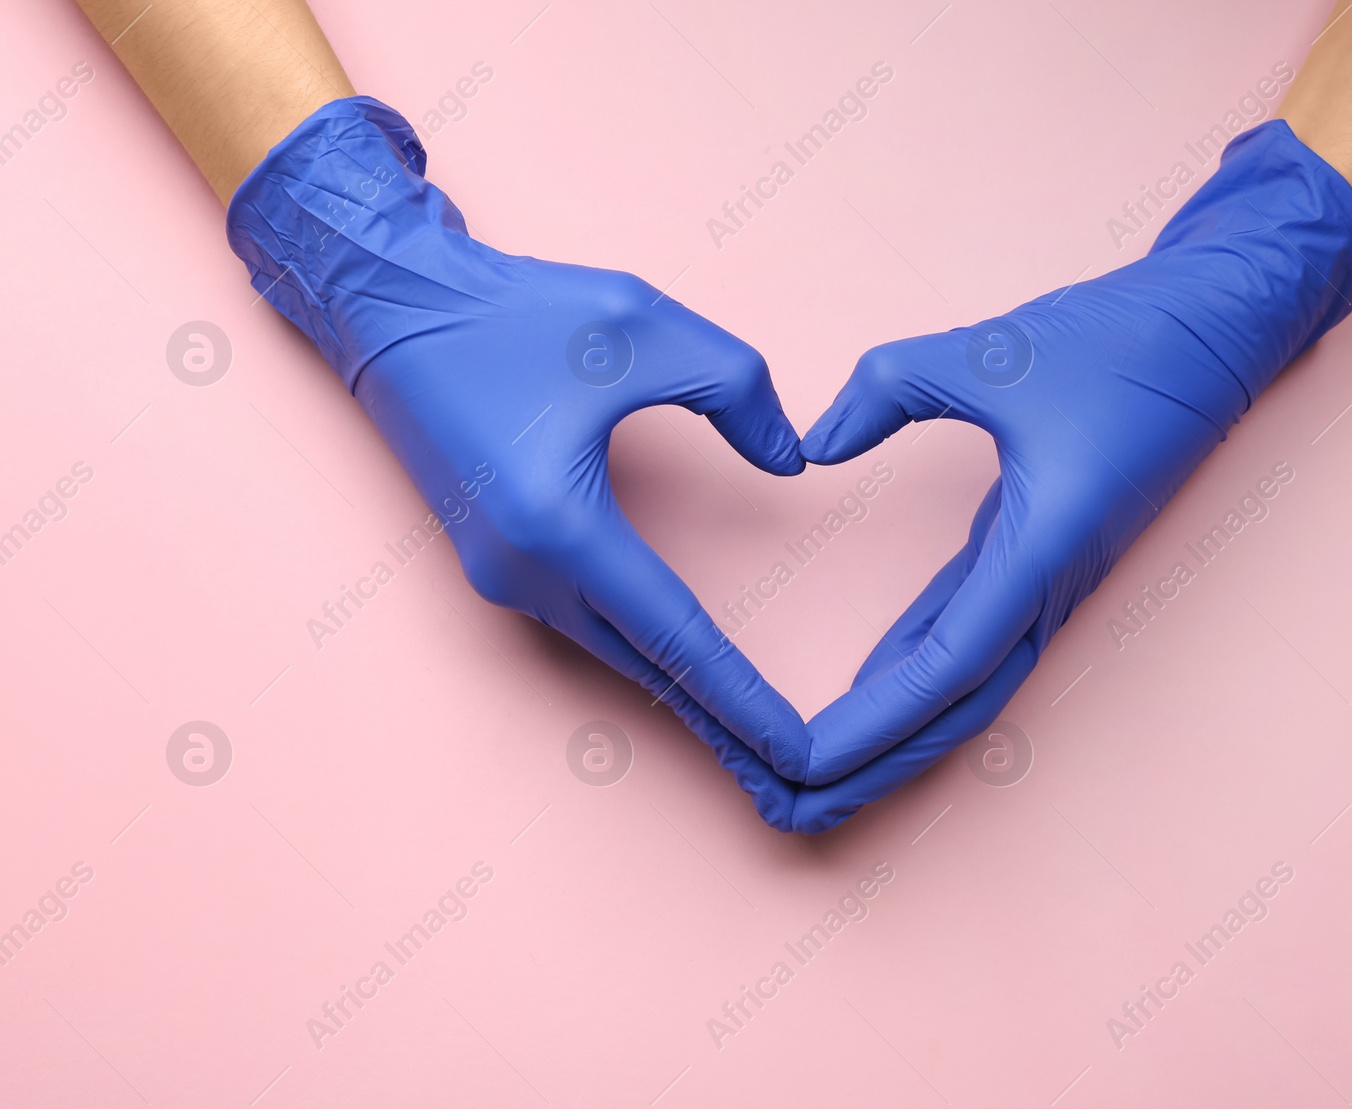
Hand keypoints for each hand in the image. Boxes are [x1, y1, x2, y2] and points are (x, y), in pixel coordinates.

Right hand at [227, 97, 813, 780]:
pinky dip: (645, 652)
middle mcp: (524, 571)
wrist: (393, 310)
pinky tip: (685, 667)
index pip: (675, 637)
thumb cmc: (511, 313)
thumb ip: (735, 388)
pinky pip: (588, 624)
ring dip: (684, 691)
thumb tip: (792, 461)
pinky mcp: (496, 564)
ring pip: (615, 651)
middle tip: (795, 780)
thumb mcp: (642, 322)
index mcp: (559, 525)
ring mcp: (501, 576)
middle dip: (724, 723)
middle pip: (646, 668)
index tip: (796, 756)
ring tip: (753, 736)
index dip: (743, 700)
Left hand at [793, 119, 1351, 798]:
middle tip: (790, 806)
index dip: (869, 723)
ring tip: (818, 775)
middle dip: (873, 766)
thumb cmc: (1122, 340)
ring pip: (966, 688)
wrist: (1218, 327)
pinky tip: (869, 689)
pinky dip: (917, 677)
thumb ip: (890, 388)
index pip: (943, 668)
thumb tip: (814, 443)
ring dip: (896, 736)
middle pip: (953, 710)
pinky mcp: (1044, 559)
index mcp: (1042, 549)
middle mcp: (1050, 584)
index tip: (801, 761)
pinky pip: (973, 640)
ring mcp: (1051, 579)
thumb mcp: (993, 352)